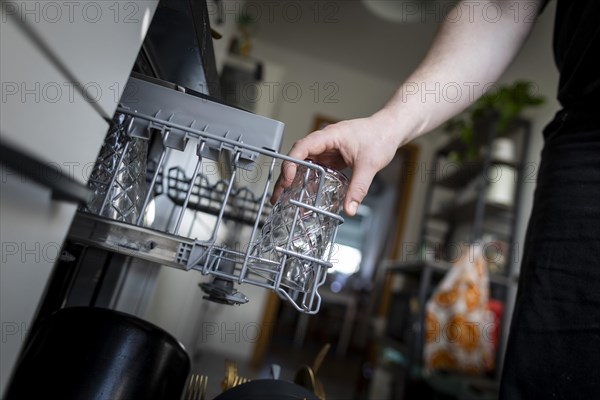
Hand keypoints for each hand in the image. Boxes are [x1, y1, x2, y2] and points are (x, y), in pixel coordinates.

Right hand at [270, 112, 402, 215]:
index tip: (288, 179)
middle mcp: (325, 141)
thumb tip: (350, 208)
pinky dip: (309, 180)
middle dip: (286, 176)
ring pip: (305, 164)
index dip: (291, 163)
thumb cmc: (380, 136)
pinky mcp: (333, 156)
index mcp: (329, 136)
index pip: (302, 147)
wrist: (390, 130)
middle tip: (279, 195)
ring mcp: (328, 149)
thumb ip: (358, 188)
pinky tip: (306, 193)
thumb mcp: (369, 165)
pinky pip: (316, 168)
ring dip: (295, 180)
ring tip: (286, 197)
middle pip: (298, 157)